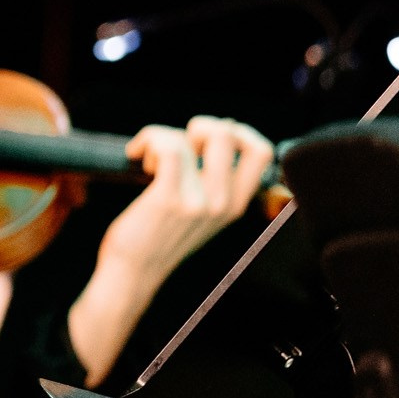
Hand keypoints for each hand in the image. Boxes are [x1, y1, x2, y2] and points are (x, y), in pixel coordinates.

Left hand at [66, 115, 273, 382]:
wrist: (134, 272)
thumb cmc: (159, 236)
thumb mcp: (202, 212)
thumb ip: (214, 182)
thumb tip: (213, 133)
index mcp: (235, 203)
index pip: (264, 152)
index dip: (237, 131)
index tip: (206, 140)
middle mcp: (223, 202)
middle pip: (230, 133)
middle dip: (198, 125)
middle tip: (177, 147)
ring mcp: (199, 201)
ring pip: (194, 135)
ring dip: (164, 136)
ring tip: (152, 160)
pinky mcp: (169, 199)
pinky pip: (169, 147)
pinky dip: (150, 140)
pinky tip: (137, 156)